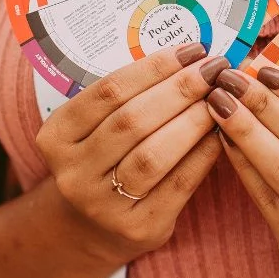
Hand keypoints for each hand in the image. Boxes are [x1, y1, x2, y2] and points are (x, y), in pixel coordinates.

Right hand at [36, 43, 228, 265]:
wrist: (94, 227)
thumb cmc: (106, 159)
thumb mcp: (96, 128)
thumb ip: (129, 97)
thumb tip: (190, 57)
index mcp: (56, 136)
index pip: (109, 91)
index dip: (154, 67)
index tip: (192, 49)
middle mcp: (73, 172)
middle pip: (132, 120)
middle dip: (180, 89)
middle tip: (214, 69)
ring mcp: (102, 204)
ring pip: (154, 154)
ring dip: (194, 120)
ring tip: (220, 98)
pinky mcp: (137, 227)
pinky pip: (178, 184)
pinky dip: (203, 154)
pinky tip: (222, 132)